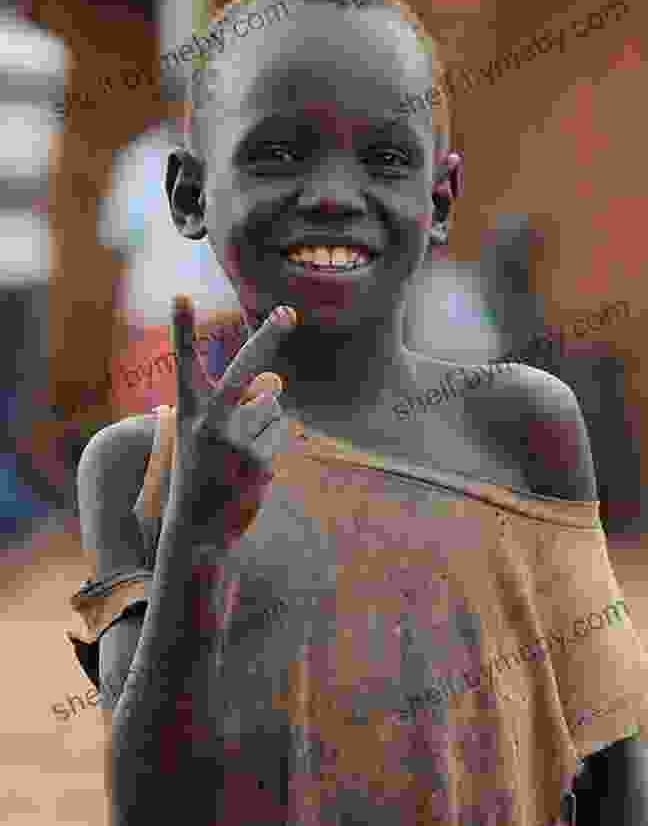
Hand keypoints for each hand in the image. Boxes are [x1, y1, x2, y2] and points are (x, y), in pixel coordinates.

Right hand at [167, 295, 296, 546]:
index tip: (180, 295)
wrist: (199, 529)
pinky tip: (249, 468)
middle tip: (289, 312)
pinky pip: (278, 430)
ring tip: (239, 453)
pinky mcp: (261, 458)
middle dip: (268, 337)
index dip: (182, 329)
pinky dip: (270, 444)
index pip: (184, 363)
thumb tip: (279, 383)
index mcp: (188, 412)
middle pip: (246, 370)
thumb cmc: (200, 473)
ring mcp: (237, 439)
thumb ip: (238, 404)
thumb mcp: (206, 436)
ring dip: (264, 421)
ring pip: (271, 404)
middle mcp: (211, 421)